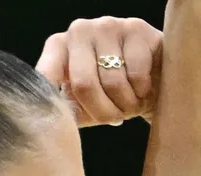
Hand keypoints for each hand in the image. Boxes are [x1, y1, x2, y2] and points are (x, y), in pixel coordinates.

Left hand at [36, 17, 162, 126]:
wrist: (153, 84)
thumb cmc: (112, 97)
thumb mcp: (83, 107)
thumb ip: (64, 110)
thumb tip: (51, 125)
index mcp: (58, 47)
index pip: (47, 76)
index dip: (56, 105)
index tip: (61, 122)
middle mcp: (79, 30)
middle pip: (84, 85)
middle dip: (104, 112)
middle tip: (115, 117)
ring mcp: (107, 25)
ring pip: (113, 82)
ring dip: (126, 104)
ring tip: (130, 102)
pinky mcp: (136, 28)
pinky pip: (136, 73)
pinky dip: (142, 91)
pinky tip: (143, 88)